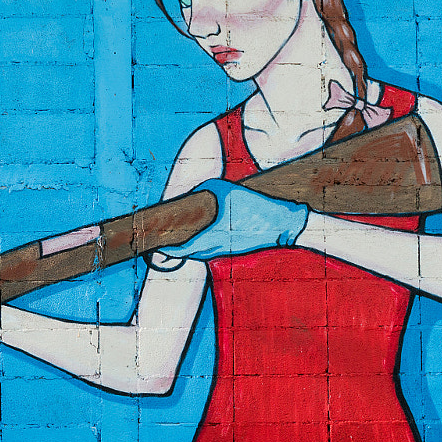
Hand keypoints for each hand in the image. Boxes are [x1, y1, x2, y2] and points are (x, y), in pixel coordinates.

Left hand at [158, 179, 310, 260]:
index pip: (184, 249)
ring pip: (201, 252)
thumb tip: (191, 194)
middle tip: (164, 241)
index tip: (158, 246)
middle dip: (176, 248)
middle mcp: (218, 247)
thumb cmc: (254, 205)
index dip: (169, 250)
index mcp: (213, 236)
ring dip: (190, 247)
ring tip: (179, 238)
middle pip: (190, 252)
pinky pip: (213, 249)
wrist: (283, 223)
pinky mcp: (235, 249)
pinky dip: (203, 245)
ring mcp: (227, 250)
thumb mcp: (226, 190)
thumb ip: (205, 189)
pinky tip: (202, 234)